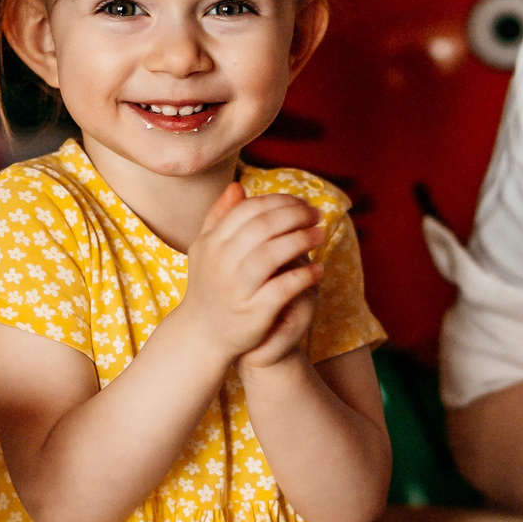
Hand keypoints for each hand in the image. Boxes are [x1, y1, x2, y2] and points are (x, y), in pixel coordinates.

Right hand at [178, 183, 324, 366]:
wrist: (202, 334)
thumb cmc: (211, 286)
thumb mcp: (208, 250)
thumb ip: (220, 217)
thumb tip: (237, 187)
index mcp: (211, 243)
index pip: (248, 210)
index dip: (279, 202)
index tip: (301, 203)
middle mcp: (220, 263)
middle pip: (262, 227)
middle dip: (294, 216)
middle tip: (315, 214)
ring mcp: (235, 288)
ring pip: (272, 254)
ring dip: (301, 240)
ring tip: (319, 235)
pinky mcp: (253, 313)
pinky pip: (282, 288)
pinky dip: (303, 276)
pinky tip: (318, 269)